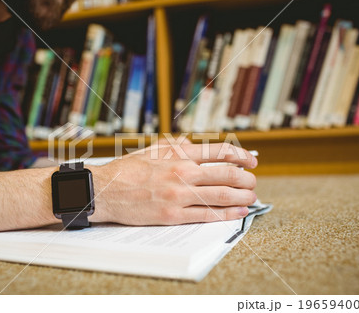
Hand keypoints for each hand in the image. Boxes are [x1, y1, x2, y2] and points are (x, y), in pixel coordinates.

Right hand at [88, 142, 256, 225]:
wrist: (106, 191)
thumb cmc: (128, 169)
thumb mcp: (153, 148)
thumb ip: (177, 145)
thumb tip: (196, 144)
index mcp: (179, 154)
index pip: (221, 152)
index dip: (242, 156)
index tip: (252, 161)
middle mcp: (182, 173)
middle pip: (227, 174)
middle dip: (247, 178)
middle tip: (253, 181)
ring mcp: (178, 195)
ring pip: (222, 195)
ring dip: (243, 196)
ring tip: (252, 197)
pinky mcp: (173, 215)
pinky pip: (207, 215)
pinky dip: (228, 213)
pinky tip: (239, 212)